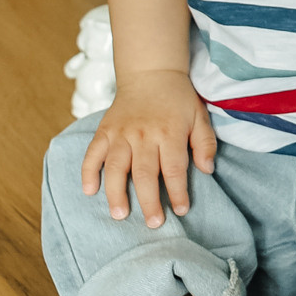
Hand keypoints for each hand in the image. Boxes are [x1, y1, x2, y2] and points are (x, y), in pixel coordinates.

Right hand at [81, 70, 216, 225]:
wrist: (151, 72)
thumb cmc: (178, 99)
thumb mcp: (199, 116)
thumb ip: (205, 143)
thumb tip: (207, 170)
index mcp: (169, 132)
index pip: (174, 169)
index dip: (178, 192)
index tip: (181, 210)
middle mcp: (143, 134)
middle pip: (144, 173)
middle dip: (148, 201)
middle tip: (153, 223)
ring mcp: (121, 132)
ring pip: (115, 167)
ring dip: (116, 192)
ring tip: (120, 214)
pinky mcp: (105, 130)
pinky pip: (93, 152)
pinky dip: (89, 171)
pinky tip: (90, 191)